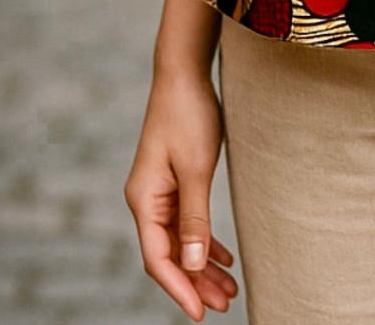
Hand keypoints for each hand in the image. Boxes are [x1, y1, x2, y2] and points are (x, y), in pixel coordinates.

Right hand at [123, 66, 237, 318]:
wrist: (184, 74)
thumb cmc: (189, 116)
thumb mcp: (196, 169)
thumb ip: (195, 217)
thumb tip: (194, 263)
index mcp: (144, 201)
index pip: (158, 259)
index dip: (180, 288)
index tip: (200, 313)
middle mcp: (146, 201)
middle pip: (170, 254)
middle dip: (196, 282)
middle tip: (224, 305)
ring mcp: (159, 192)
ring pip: (180, 241)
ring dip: (203, 265)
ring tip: (230, 289)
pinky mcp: (174, 181)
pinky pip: (186, 222)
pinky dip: (204, 241)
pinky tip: (224, 257)